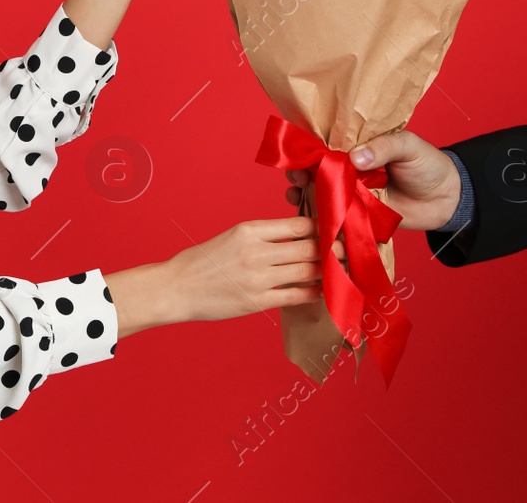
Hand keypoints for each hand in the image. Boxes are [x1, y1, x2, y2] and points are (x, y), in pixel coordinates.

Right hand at [167, 216, 345, 322]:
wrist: (177, 287)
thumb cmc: (202, 261)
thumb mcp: (232, 237)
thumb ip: (263, 237)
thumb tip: (298, 238)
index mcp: (249, 230)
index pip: (299, 225)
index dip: (322, 228)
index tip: (335, 231)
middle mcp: (256, 251)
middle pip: (309, 248)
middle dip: (333, 250)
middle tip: (348, 251)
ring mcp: (258, 278)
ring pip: (307, 271)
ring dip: (328, 271)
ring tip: (341, 270)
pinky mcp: (257, 301)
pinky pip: (296, 296)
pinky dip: (314, 293)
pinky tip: (324, 291)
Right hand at [284, 131, 462, 230]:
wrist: (448, 200)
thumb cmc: (428, 165)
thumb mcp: (409, 147)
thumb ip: (383, 148)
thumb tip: (354, 157)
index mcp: (359, 145)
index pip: (327, 143)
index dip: (309, 148)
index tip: (297, 155)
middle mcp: (350, 167)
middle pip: (317, 168)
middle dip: (301, 172)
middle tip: (297, 179)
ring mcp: (353, 191)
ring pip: (321, 191)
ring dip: (304, 193)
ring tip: (296, 195)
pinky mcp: (358, 213)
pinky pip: (336, 214)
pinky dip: (320, 216)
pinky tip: (309, 218)